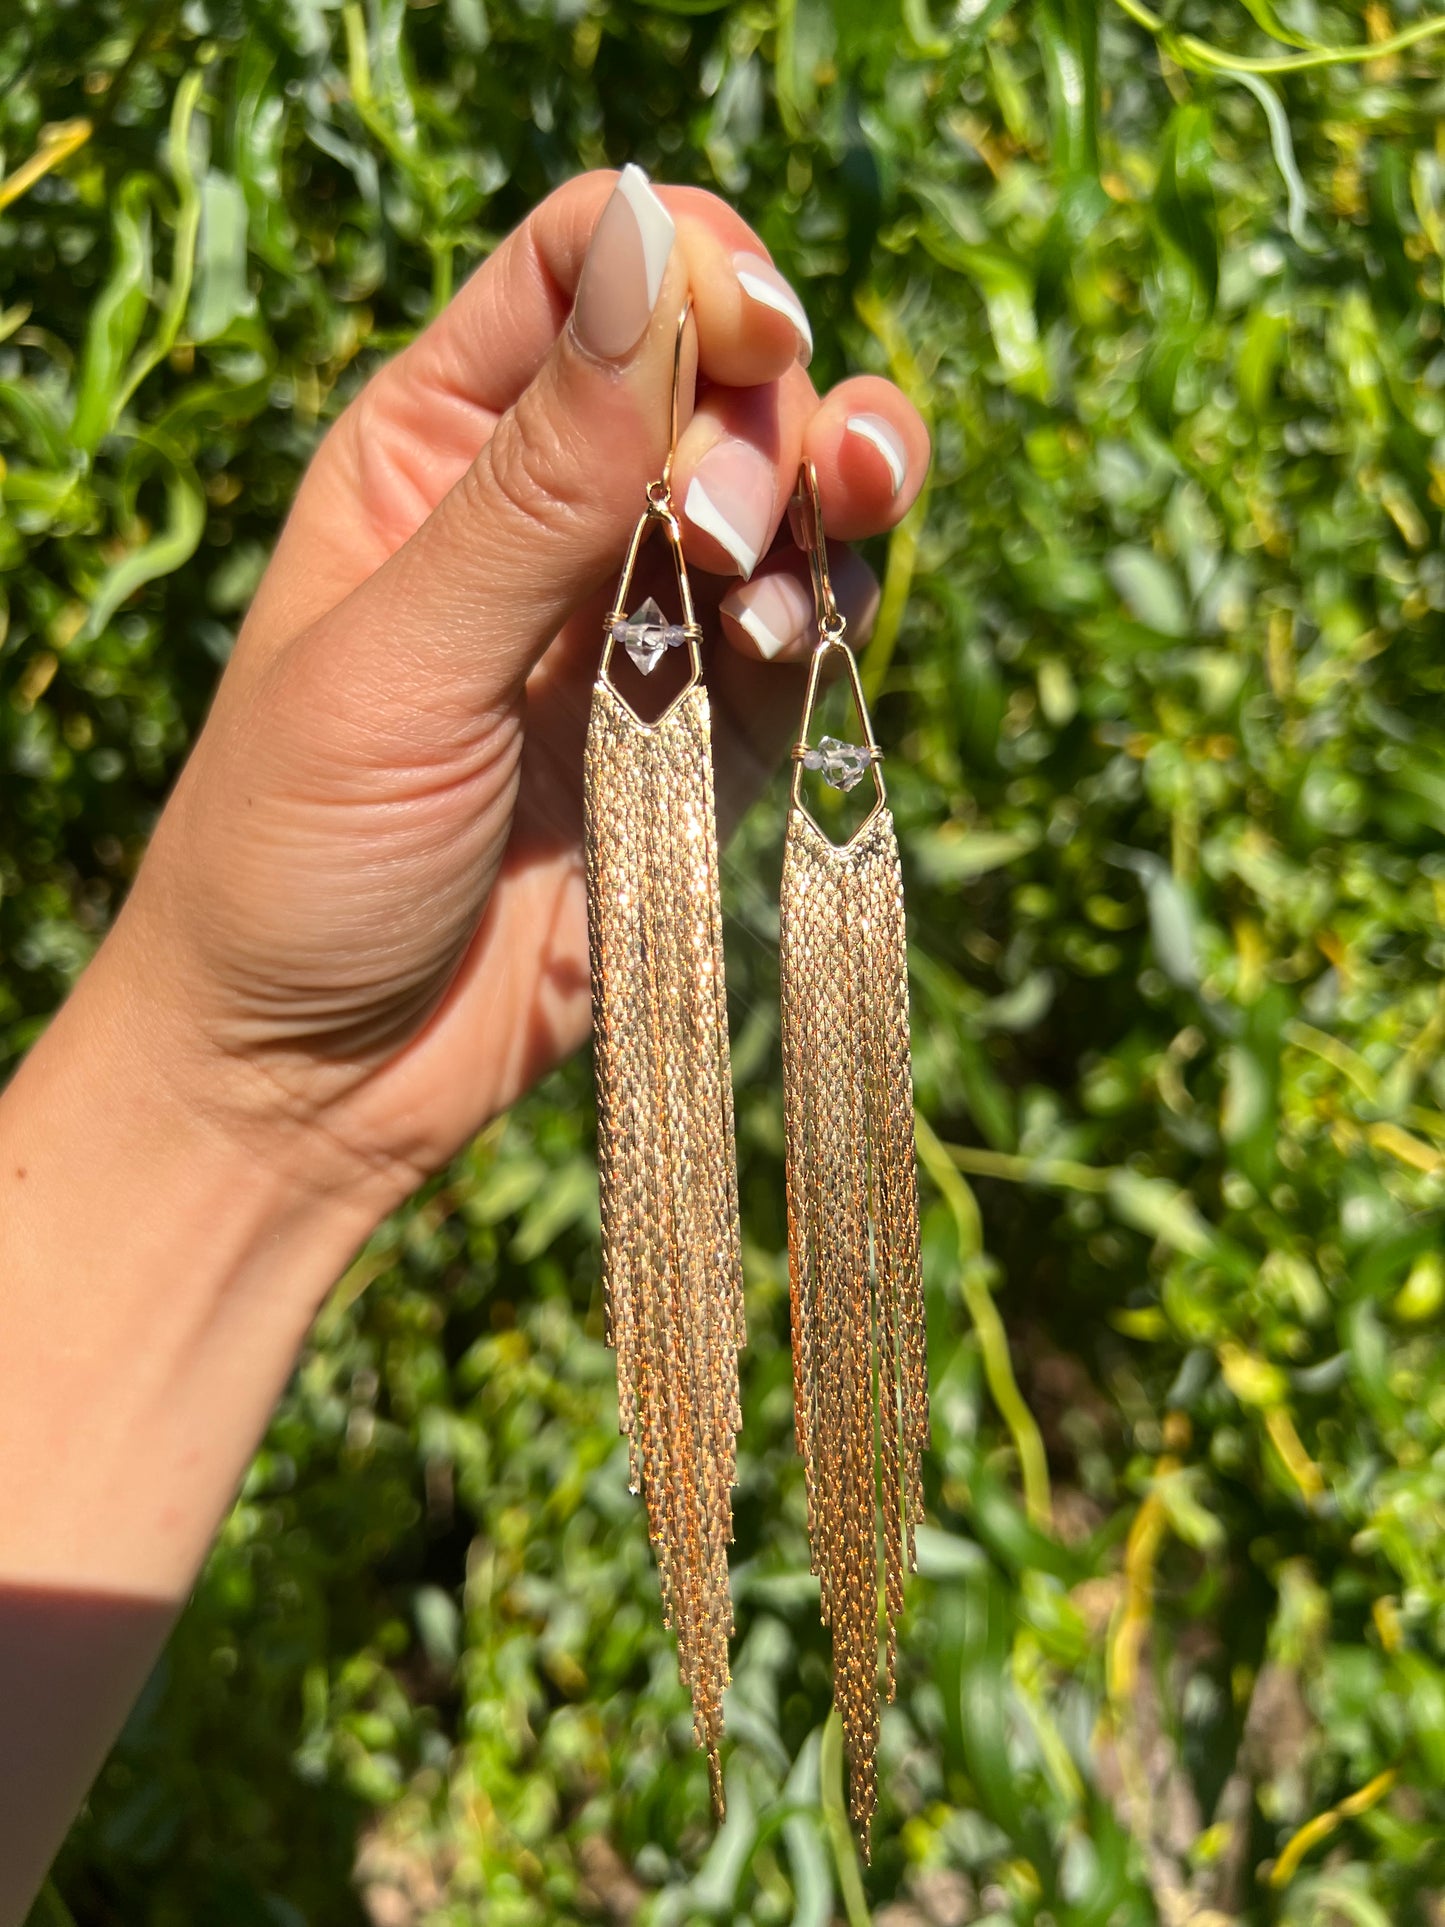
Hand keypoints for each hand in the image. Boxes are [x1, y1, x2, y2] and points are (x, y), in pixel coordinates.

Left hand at [95, 167, 928, 1210]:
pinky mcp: (702, 735)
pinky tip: (784, 656)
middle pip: (721, 368)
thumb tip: (658, 238)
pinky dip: (829, 622)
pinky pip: (808, 634)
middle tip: (729, 533)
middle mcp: (551, 511)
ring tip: (783, 579)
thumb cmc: (295, 856)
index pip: (591, 264)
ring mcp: (637, 623)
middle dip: (764, 418)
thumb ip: (542, 473)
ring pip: (791, 495)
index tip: (754, 341)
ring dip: (832, 501)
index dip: (690, 268)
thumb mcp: (400, 655)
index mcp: (439, 445)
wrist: (315, 1077)